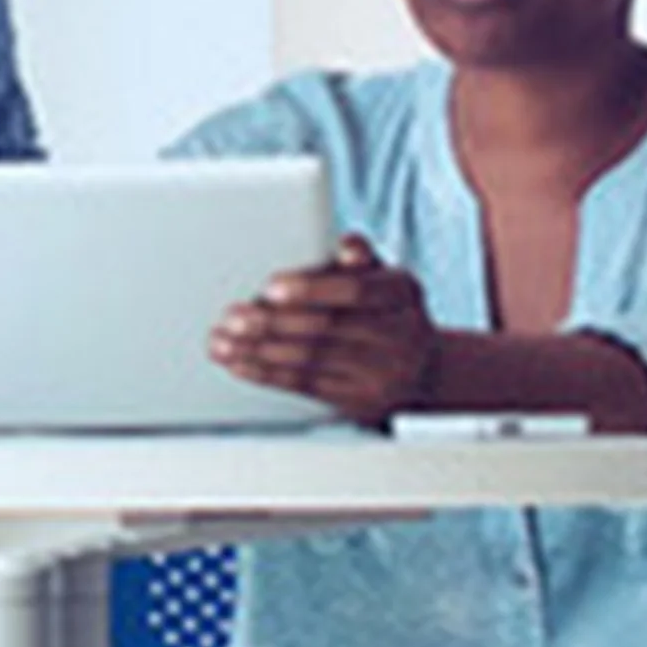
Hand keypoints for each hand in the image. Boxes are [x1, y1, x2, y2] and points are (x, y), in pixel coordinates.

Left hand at [208, 233, 438, 427]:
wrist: (424, 370)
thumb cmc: (388, 310)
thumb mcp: (385, 277)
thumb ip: (360, 259)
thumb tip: (348, 244)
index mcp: (402, 293)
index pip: (357, 291)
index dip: (312, 289)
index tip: (271, 286)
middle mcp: (398, 336)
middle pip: (326, 329)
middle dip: (272, 323)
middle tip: (233, 315)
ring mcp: (379, 374)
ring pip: (310, 361)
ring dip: (258, 350)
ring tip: (222, 339)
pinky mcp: (357, 402)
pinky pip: (304, 386)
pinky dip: (265, 373)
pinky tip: (238, 362)